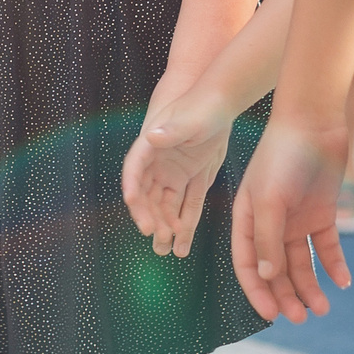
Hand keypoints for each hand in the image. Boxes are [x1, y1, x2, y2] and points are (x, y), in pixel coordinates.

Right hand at [123, 77, 235, 259]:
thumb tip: (152, 136)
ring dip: (164, 226)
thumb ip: (173, 129)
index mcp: (151, 145)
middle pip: (148, 194)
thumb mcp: (190, 118)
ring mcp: (174, 173)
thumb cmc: (203, 105)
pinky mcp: (192, 180)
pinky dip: (185, 225)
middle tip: (155, 234)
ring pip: (166, 206)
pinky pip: (187, 207)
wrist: (222, 104)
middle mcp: (158, 163)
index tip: (132, 203)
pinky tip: (183, 246)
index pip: (135, 168)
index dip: (131, 186)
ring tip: (166, 250)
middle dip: (149, 215)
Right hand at [232, 114, 352, 322]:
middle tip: (301, 318)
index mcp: (247, 218)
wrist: (315, 122)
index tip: (271, 316)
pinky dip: (334, 265)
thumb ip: (267, 239)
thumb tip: (266, 277)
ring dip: (310, 287)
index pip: (247, 263)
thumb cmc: (283, 156)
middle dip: (286, 295)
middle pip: (276, 269)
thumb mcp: (269, 199)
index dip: (256, 291)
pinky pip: (328, 247)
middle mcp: (270, 223)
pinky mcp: (322, 213)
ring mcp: (297, 219)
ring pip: (302, 263)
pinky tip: (342, 282)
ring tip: (322, 308)